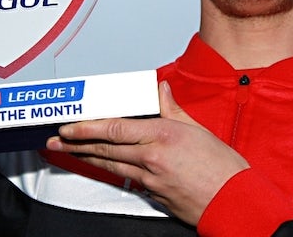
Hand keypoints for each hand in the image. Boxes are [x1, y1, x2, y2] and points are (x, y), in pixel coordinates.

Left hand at [46, 80, 248, 224]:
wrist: (235, 203)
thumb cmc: (222, 169)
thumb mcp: (198, 129)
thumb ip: (173, 109)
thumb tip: (159, 90)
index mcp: (163, 136)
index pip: (115, 129)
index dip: (88, 128)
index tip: (70, 126)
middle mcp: (153, 158)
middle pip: (106, 149)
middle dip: (76, 143)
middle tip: (57, 140)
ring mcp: (151, 180)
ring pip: (110, 166)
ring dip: (85, 158)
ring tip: (67, 152)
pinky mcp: (153, 195)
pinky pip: (127, 179)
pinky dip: (111, 170)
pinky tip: (101, 166)